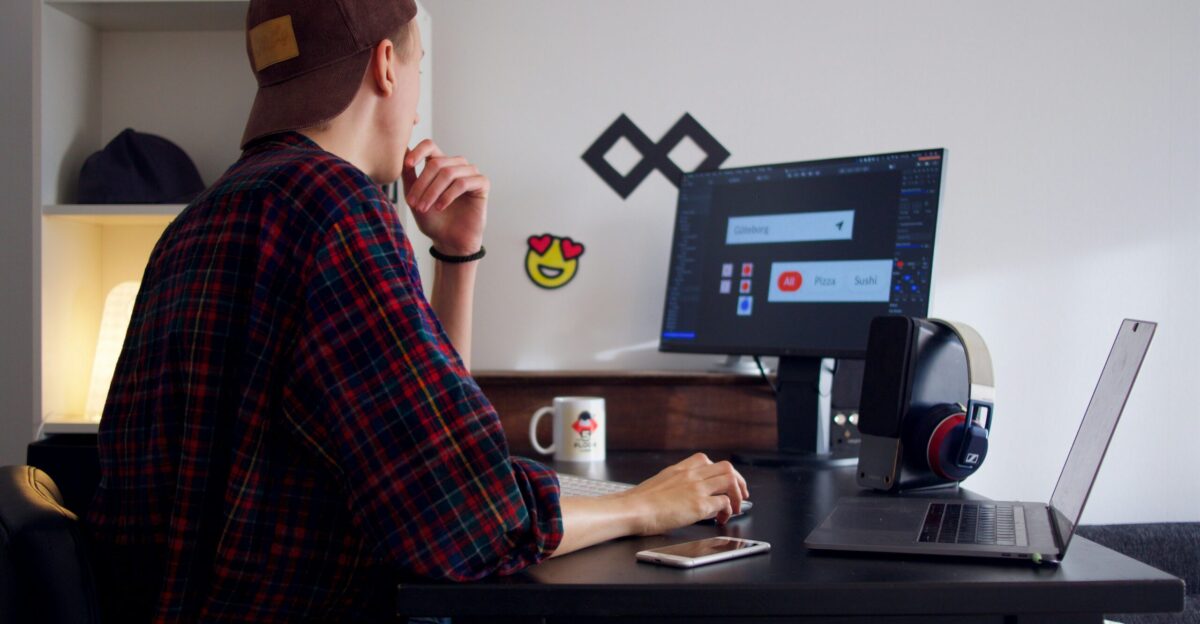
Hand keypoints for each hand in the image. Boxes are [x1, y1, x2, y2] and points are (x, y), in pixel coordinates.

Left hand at [401, 139, 488, 255]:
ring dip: (433, 191)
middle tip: (413, 203)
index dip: (419, 151)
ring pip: (449, 172)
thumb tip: (402, 150)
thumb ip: (409, 175)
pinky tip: (440, 207)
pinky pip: (463, 183)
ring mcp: (471, 174)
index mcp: (440, 165)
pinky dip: (448, 195)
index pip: (430, 146)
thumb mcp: (414, 196)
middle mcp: (456, 166)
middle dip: (422, 184)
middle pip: (437, 162)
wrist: (449, 242)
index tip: (408, 164)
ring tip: (424, 208)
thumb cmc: (432, 220)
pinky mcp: (482, 184)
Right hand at [619, 453, 749, 534]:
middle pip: (726, 467)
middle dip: (738, 481)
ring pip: (730, 480)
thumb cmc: (638, 503)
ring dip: (737, 494)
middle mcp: (691, 475)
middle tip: (740, 494)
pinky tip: (721, 519)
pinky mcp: (699, 505)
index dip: (719, 471)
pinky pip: (725, 502)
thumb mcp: (658, 484)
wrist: (632, 510)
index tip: (722, 481)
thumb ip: (674, 484)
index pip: (706, 460)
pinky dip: (728, 511)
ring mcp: (696, 488)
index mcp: (679, 470)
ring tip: (735, 507)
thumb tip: (682, 495)